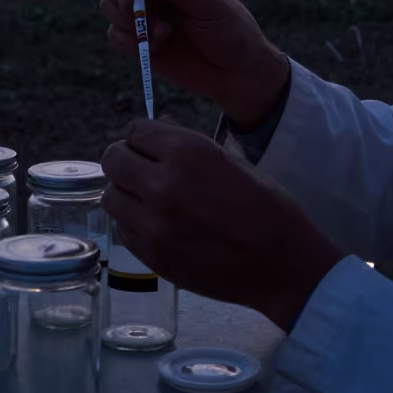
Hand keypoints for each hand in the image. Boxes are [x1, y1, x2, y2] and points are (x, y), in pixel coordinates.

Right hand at [99, 0, 289, 130]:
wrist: (235, 72)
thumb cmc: (230, 28)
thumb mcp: (206, 1)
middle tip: (134, 7)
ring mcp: (143, 10)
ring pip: (108, 4)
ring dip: (128, 19)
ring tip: (161, 33)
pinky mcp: (138, 37)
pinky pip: (114, 33)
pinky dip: (128, 40)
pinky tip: (155, 47)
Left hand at [101, 119, 342, 331]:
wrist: (282, 264)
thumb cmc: (265, 207)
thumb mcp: (229, 160)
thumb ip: (185, 144)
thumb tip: (156, 127)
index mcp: (187, 152)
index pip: (135, 130)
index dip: (143, 137)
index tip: (151, 146)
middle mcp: (163, 184)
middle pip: (113, 159)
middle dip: (125, 159)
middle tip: (142, 168)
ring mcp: (154, 223)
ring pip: (111, 194)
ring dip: (125, 191)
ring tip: (147, 197)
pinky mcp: (152, 255)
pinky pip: (122, 227)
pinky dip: (132, 222)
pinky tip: (156, 223)